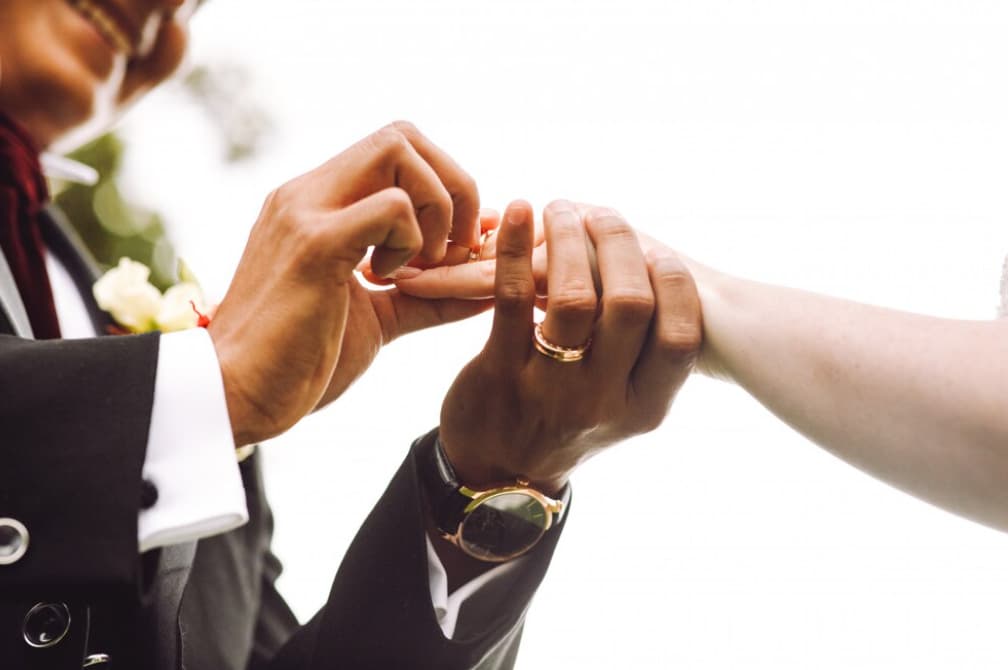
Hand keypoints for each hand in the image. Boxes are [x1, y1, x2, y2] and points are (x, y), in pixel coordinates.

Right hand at [208, 122, 481, 445]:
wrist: (236, 397)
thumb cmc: (299, 362)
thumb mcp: (377, 319)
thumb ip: (427, 295)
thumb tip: (486, 284)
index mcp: (317, 204)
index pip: (395, 148)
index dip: (442, 185)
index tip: (453, 245)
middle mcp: (307, 194)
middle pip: (403, 134)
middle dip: (452, 185)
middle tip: (453, 248)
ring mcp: (306, 212)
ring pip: (399, 152)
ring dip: (436, 209)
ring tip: (423, 266)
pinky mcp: (314, 244)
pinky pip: (392, 206)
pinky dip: (414, 239)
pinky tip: (389, 281)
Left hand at [439, 200, 701, 493]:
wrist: (497, 471)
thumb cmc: (570, 421)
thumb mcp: (623, 403)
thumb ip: (647, 351)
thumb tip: (661, 265)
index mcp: (645, 408)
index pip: (681, 334)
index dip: (673, 282)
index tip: (653, 251)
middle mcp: (604, 403)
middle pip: (631, 304)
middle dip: (619, 243)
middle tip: (601, 217)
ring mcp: (552, 390)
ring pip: (575, 295)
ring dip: (569, 238)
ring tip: (560, 209)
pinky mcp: (501, 373)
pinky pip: (514, 296)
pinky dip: (514, 246)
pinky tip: (518, 212)